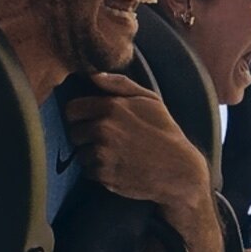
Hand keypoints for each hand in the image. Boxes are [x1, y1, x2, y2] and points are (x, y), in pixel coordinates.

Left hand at [63, 72, 209, 211]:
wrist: (178, 170)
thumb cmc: (165, 132)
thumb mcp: (150, 100)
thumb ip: (119, 84)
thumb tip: (92, 75)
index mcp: (111, 107)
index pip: (72, 109)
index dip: (80, 116)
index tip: (90, 121)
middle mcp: (102, 129)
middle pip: (74, 133)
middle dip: (86, 137)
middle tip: (106, 140)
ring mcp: (102, 154)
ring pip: (81, 154)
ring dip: (93, 156)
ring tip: (116, 155)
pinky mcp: (104, 176)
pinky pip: (89, 172)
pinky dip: (100, 172)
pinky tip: (119, 168)